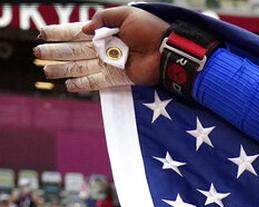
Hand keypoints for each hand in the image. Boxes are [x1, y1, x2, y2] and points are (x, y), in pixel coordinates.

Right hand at [34, 6, 168, 90]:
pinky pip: (96, 81)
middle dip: (55, 52)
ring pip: (80, 67)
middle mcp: (104, 48)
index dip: (59, 33)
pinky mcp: (117, 78)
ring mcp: (110, 64)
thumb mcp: (126, 15)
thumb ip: (103, 18)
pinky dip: (82, 84)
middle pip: (74, 51)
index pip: (76, 32)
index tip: (42, 34)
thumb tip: (84, 29)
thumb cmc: (150, 31)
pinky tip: (68, 85)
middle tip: (37, 53)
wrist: (168, 51)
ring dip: (62, 69)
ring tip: (46, 71)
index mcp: (105, 31)